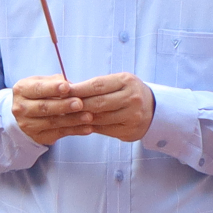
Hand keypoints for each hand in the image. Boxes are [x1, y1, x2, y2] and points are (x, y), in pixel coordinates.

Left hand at [11, 72, 157, 144]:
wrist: (154, 109)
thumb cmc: (129, 92)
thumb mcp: (118, 82)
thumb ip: (98, 86)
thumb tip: (68, 90)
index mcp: (127, 81)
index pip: (97, 85)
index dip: (78, 89)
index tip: (62, 90)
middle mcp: (132, 98)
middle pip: (97, 103)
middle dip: (76, 105)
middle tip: (59, 106)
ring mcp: (133, 116)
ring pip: (99, 118)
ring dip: (80, 118)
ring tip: (65, 116)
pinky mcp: (130, 131)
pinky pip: (104, 130)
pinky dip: (90, 127)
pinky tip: (80, 125)